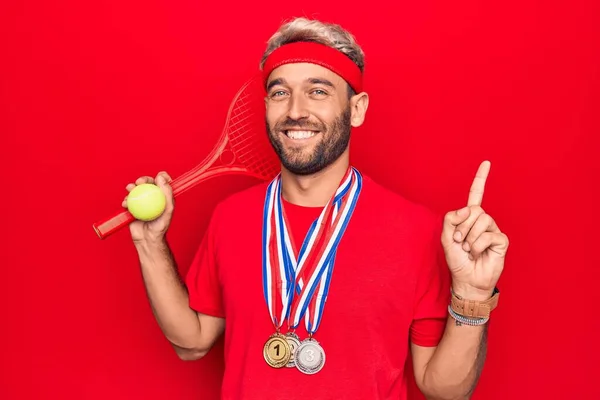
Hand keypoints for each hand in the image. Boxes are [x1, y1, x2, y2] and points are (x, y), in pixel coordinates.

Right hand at [122, 171, 174, 243]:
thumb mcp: (168, 209)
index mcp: (163, 197)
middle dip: (143, 179)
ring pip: (136, 190)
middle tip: (140, 182)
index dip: (161, 176)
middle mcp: (153, 198)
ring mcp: (142, 202)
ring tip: (130, 190)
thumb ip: (167, 193)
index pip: (163, 182)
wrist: (147, 238)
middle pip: (148, 183)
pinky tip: (125, 203)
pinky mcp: (133, 208)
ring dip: (132, 188)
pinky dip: (126, 200)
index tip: (158, 176)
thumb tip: (161, 177)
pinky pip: (128, 200)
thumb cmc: (160, 226)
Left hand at [441, 161, 508, 299]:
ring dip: (470, 237)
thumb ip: (451, 219)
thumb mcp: (446, 238)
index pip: (476, 195)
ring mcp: (493, 230)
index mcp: (469, 217)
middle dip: (462, 227)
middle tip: (460, 242)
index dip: (481, 179)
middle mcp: (482, 221)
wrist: (467, 280)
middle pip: (474, 210)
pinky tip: (478, 253)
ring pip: (482, 220)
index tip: (487, 162)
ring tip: (469, 249)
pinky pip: (489, 235)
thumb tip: (468, 209)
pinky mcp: (501, 240)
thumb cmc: (457, 260)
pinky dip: (479, 245)